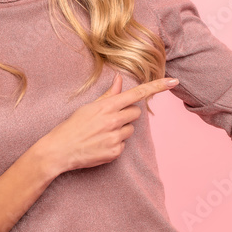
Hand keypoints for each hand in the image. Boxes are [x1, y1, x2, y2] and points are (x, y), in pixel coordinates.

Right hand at [37, 73, 178, 174]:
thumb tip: (120, 78)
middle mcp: (113, 121)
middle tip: (109, 120)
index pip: (137, 94)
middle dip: (127, 114)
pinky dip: (115, 144)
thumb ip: (109, 95)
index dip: (157, 86)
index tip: (173, 81)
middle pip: (136, 113)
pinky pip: (123, 144)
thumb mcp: (89, 107)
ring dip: (121, 130)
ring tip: (102, 134)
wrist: (59, 150)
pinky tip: (100, 144)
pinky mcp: (115, 152)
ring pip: (130, 130)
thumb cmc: (72, 126)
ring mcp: (115, 137)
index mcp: (107, 106)